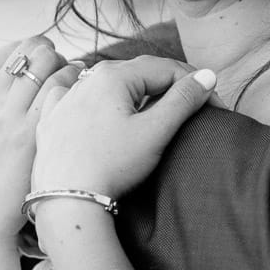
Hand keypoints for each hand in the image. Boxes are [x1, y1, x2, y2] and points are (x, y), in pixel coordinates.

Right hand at [0, 35, 79, 252]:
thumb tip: (18, 77)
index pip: (14, 47)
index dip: (36, 53)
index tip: (47, 67)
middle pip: (35, 49)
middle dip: (56, 57)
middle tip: (67, 76)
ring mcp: (10, 111)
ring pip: (53, 63)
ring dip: (71, 70)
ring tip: (78, 86)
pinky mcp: (33, 131)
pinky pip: (65, 87)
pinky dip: (78, 86)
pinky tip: (83, 101)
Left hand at [30, 56, 216, 201]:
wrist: (65, 200)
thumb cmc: (111, 166)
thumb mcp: (154, 132)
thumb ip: (183, 100)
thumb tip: (206, 76)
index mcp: (113, 75)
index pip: (167, 69)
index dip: (196, 86)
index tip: (216, 109)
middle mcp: (86, 79)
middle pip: (139, 74)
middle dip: (170, 88)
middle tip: (194, 110)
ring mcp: (66, 98)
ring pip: (110, 85)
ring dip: (137, 94)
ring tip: (156, 114)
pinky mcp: (53, 119)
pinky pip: (79, 98)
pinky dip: (98, 101)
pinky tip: (102, 110)